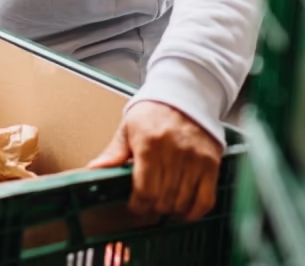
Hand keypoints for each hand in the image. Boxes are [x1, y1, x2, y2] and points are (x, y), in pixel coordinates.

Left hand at [87, 101, 221, 219]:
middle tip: (149, 202)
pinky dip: (194, 211)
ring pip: (182, 202)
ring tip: (165, 202)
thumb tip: (93, 169)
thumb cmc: (153, 111)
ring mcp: (194, 158)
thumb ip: (113, 153)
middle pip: (163, 199)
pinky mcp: (211, 162)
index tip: (135, 205)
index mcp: (149, 143)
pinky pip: (205, 199)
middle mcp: (173, 151)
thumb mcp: (128, 128)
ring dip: (171, 210)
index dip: (138, 205)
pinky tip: (184, 208)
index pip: (144, 190)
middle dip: (153, 207)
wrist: (183, 93)